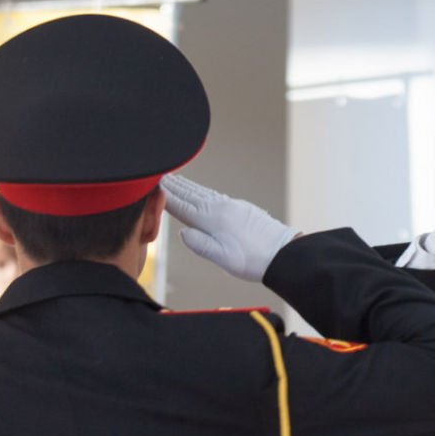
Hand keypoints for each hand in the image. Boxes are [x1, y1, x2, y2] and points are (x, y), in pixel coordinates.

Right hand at [160, 174, 298, 281]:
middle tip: (158, 175)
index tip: (152, 185)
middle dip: (173, 185)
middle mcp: (220, 208)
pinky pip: (215, 195)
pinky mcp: (241, 208)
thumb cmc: (253, 260)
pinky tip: (201, 191)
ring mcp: (231, 206)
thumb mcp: (222, 258)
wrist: (283, 253)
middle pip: (190, 194)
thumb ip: (200, 244)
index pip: (181, 206)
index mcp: (211, 220)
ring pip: (203, 193)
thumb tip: (182, 232)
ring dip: (187, 185)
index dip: (165, 196)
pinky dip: (203, 190)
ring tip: (175, 179)